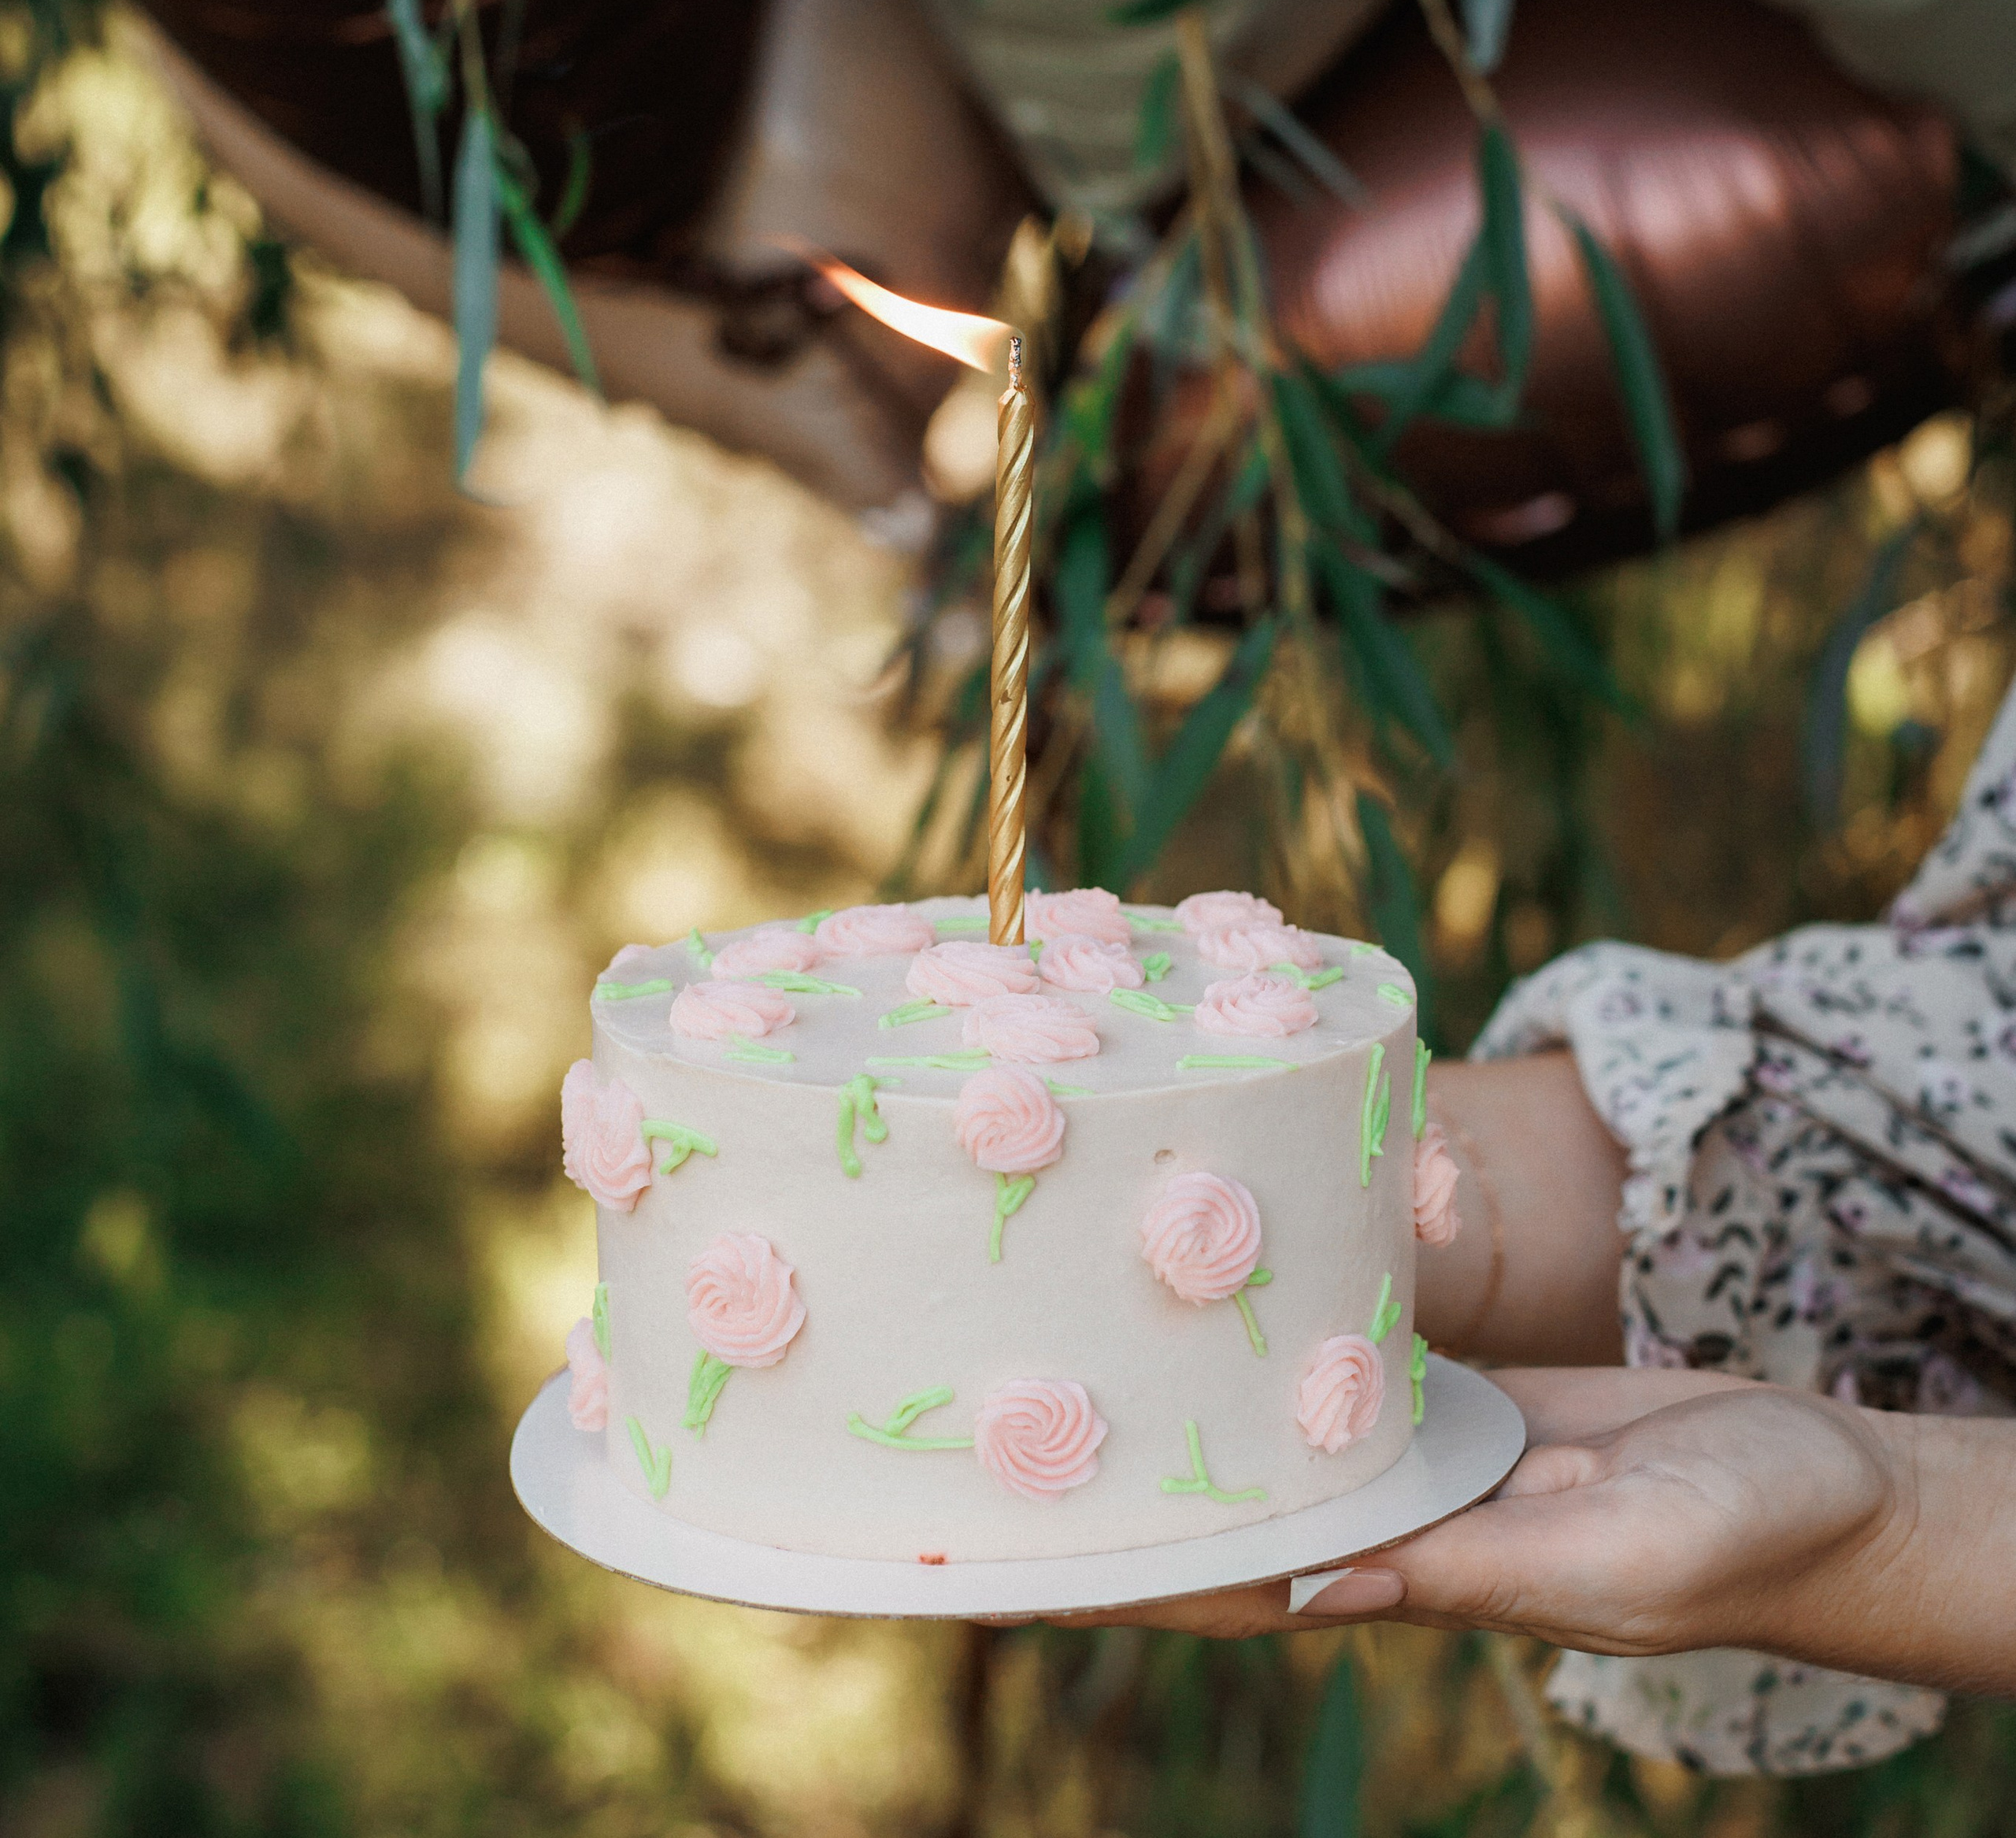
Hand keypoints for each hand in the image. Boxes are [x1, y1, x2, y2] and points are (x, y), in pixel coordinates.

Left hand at [1054, 1370, 1910, 1667]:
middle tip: (975, 1422)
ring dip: (1176, 1399)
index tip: (990, 1557)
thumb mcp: (1609, 1561)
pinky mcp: (1450, 1390)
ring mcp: (1413, 1449)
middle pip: (1217, 1501)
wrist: (1816, 1474)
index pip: (1226, 1586)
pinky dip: (1277, 1333)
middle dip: (1111, 1476)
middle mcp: (1387, 1516)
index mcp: (1411, 1578)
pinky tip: (1204, 1283)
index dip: (1109, 1577)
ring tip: (1056, 1339)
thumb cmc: (1732, 1536)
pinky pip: (1343, 1356)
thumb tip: (1310, 1586)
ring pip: (1267, 1424)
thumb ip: (1470, 1574)